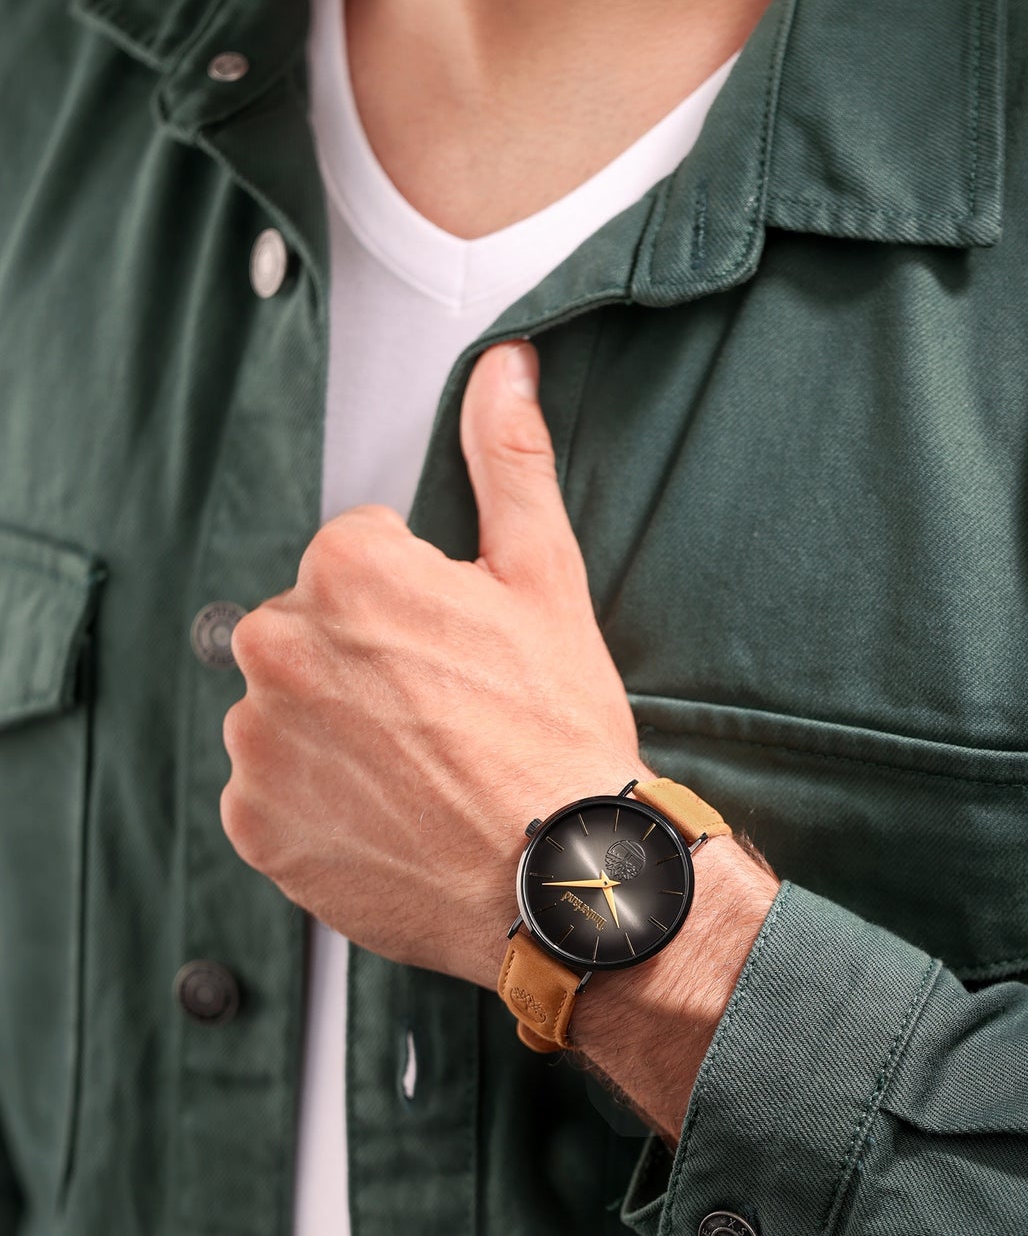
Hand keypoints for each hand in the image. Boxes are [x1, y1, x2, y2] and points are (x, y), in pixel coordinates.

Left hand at [218, 339, 652, 989]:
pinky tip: (390, 807)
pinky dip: (318, 794)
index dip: (421, 595)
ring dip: (338, 722)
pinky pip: (273, 786)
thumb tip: (505, 367)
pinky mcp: (254, 824)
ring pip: (289, 703)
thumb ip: (509, 458)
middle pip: (314, 624)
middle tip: (447, 706)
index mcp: (345, 571)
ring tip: (422, 762)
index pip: (359, 552)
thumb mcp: (545, 575)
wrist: (561, 874)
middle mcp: (278, 648)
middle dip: (369, 652)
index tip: (461, 645)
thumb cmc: (556, 728)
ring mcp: (259, 742)